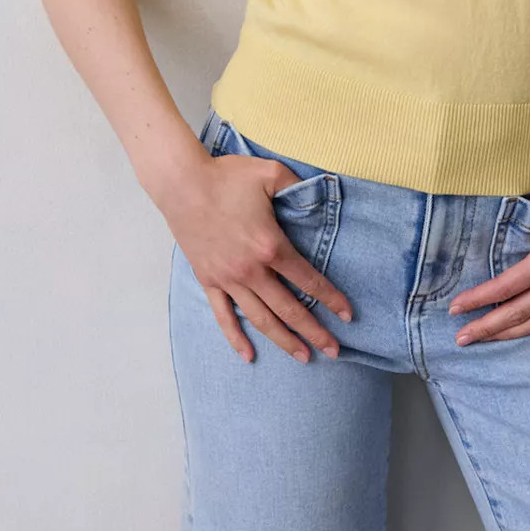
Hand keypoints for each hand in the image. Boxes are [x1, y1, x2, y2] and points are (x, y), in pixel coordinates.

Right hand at [154, 149, 353, 365]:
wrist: (182, 184)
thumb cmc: (227, 177)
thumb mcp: (271, 173)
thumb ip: (298, 186)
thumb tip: (318, 191)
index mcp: (271, 246)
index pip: (308, 280)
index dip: (331, 299)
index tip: (347, 315)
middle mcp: (252, 270)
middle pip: (289, 309)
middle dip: (314, 332)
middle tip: (334, 350)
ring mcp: (228, 279)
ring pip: (261, 319)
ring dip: (283, 341)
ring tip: (303, 357)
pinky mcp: (209, 280)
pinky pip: (224, 316)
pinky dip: (236, 338)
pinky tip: (248, 355)